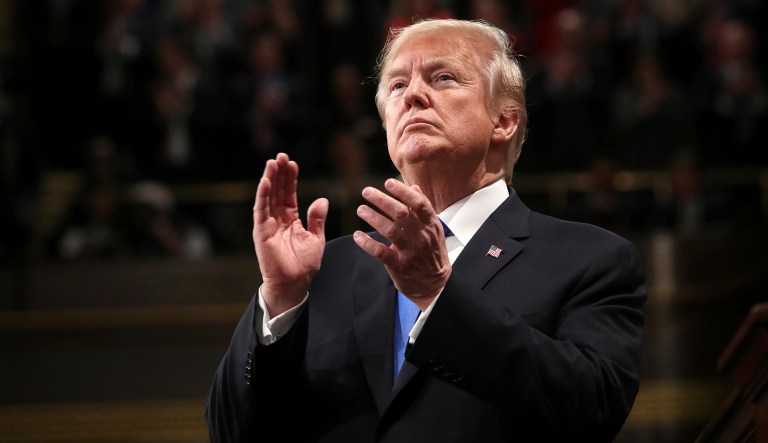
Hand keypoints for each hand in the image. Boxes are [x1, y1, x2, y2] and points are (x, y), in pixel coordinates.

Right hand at [253, 153, 327, 316]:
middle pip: (277, 191)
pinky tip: (265, 181)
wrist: (295, 283)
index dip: (290, 179)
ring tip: (272, 162)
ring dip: (269, 179)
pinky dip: (262, 195)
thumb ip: (317, 219)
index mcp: (290, 219)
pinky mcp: (261, 232)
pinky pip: (261, 210)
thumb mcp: (316, 238)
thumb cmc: (304, 264)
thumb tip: (322, 200)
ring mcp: (267, 224)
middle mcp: (277, 219)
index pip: (289, 194)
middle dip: (279, 173)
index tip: (293, 163)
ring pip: (267, 197)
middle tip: (281, 155)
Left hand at [353, 179, 450, 309]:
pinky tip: (357, 235)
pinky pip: (381, 252)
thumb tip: (414, 187)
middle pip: (401, 214)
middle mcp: (421, 237)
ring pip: (390, 230)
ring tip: (360, 209)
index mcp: (431, 225)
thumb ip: (423, 209)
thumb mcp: (434, 230)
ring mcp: (411, 252)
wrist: (436, 285)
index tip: (388, 183)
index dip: (402, 191)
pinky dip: (367, 243)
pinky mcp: (400, 266)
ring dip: (373, 217)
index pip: (418, 203)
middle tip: (366, 192)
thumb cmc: (432, 253)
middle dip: (382, 200)